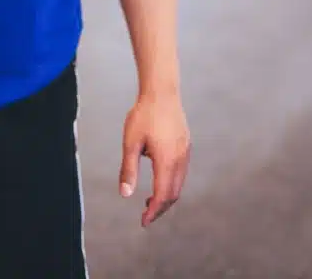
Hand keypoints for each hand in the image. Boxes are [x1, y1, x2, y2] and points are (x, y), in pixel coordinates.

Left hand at [119, 91, 190, 226]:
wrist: (161, 90)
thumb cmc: (143, 115)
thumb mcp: (130, 142)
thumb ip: (128, 169)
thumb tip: (125, 195)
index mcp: (167, 161)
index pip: (163, 196)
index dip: (153, 212)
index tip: (143, 222)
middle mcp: (180, 159)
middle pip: (174, 194)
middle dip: (160, 207)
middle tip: (146, 214)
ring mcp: (185, 152)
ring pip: (179, 184)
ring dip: (167, 195)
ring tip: (150, 199)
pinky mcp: (186, 144)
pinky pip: (181, 172)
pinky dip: (171, 182)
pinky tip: (159, 178)